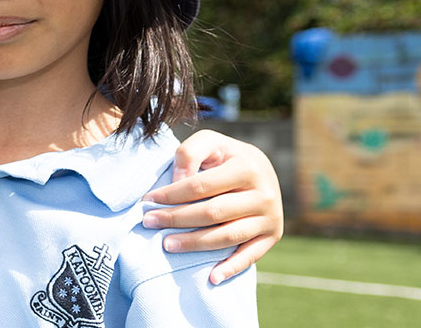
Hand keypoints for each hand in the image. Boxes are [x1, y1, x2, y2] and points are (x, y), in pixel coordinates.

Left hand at [141, 129, 283, 283]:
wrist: (259, 168)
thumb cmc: (225, 156)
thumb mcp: (209, 142)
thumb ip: (190, 154)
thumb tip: (177, 182)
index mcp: (247, 166)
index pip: (201, 185)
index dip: (172, 194)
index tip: (148, 200)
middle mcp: (264, 193)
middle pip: (213, 212)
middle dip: (176, 219)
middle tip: (149, 223)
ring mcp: (270, 217)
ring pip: (228, 235)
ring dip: (195, 243)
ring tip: (167, 245)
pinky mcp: (272, 236)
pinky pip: (251, 256)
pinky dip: (232, 268)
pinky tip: (212, 277)